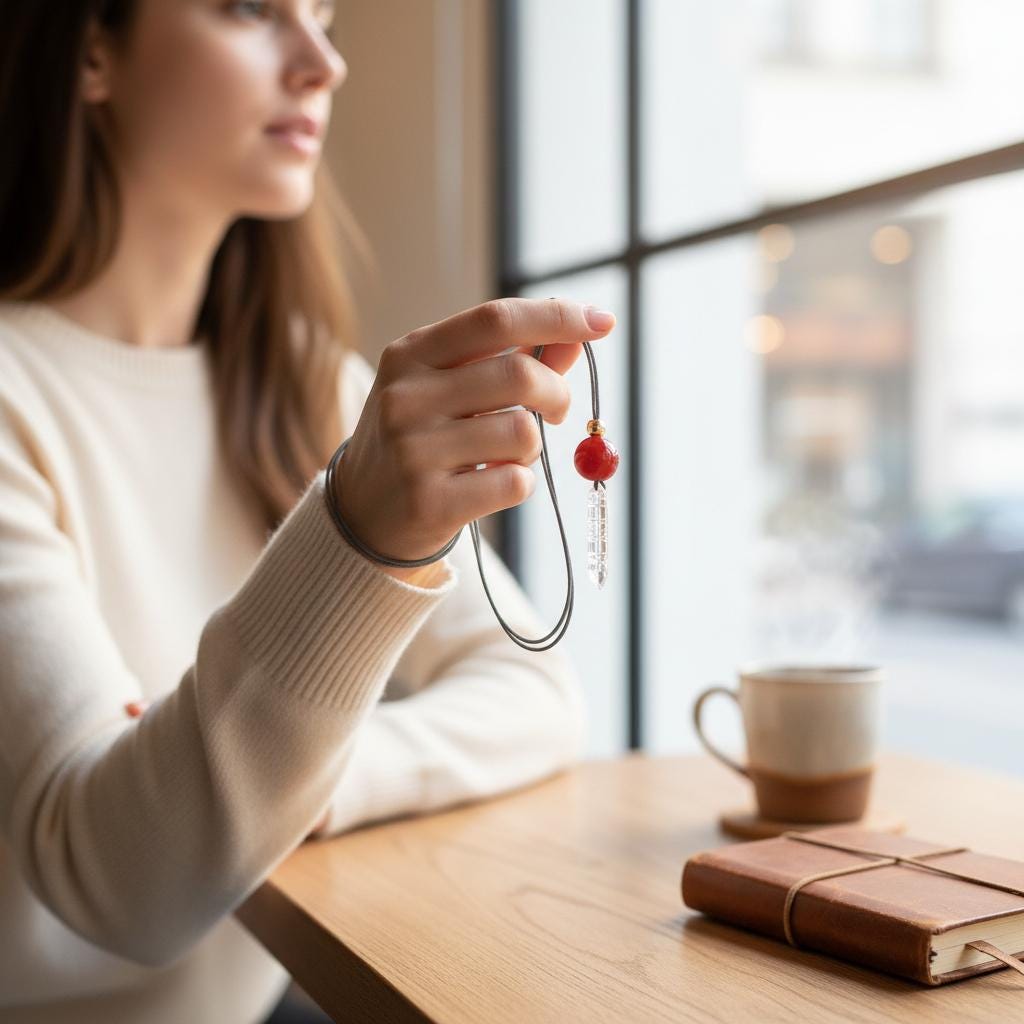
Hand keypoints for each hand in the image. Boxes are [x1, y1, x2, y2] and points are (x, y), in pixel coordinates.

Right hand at [332, 298, 615, 561]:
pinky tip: (492, 485)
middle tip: (559, 410)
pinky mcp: (429, 501)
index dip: (556, 317)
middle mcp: (405, 397)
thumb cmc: (420, 438)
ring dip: (533, 446)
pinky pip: (514, 483)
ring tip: (508, 455)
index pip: (495, 319)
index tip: (601, 322)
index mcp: (410, 355)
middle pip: (519, 375)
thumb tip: (577, 340)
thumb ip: (509, 360)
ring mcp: (413, 451)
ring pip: (522, 433)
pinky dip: (520, 484)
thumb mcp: (449, 388)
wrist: (363, 513)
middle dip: (557, 392)